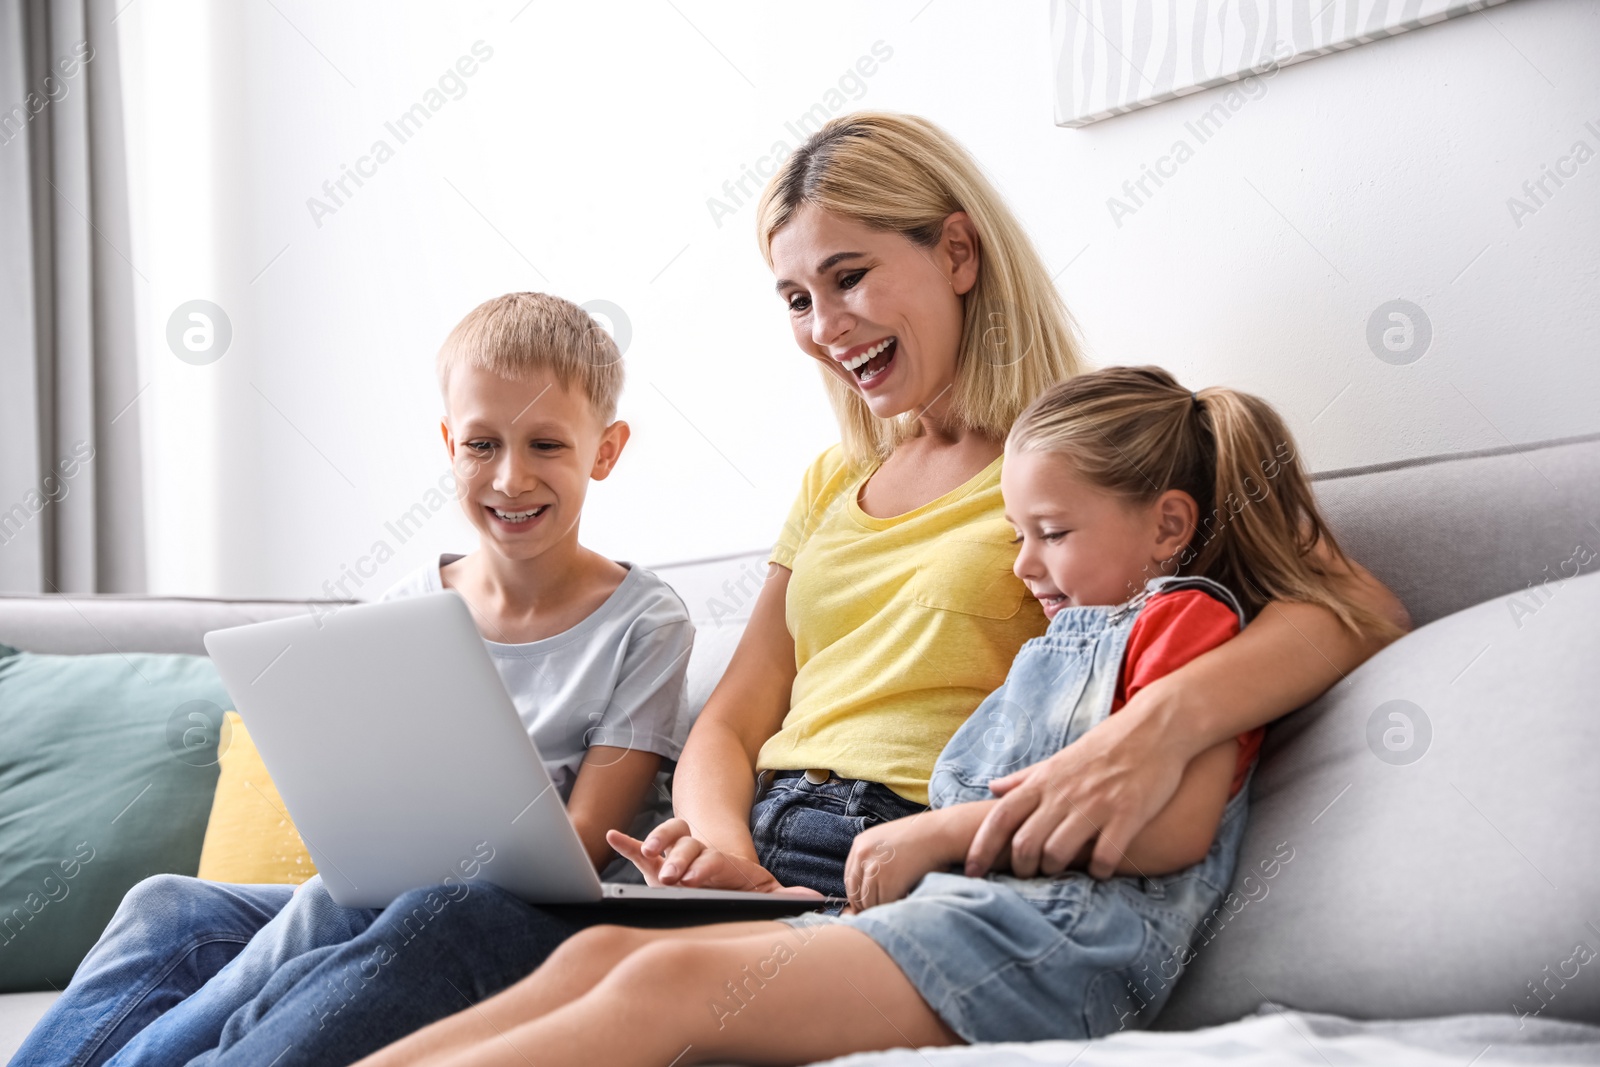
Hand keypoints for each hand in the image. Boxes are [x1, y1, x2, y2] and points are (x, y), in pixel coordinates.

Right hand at [606, 820, 820, 897]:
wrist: (719, 867)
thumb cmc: (739, 885)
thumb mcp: (762, 889)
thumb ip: (784, 895)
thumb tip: (817, 899)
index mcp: (720, 862)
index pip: (713, 860)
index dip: (706, 867)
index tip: (697, 877)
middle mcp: (697, 852)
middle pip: (688, 847)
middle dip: (680, 859)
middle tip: (673, 875)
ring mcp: (674, 854)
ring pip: (667, 838)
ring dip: (657, 842)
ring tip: (648, 853)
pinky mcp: (655, 860)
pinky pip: (639, 848)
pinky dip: (626, 842)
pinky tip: (613, 836)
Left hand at [843, 815, 956, 913]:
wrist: (938, 833)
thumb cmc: (919, 838)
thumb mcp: (887, 841)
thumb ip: (873, 859)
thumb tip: (868, 887)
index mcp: (860, 844)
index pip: (850, 878)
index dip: (857, 895)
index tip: (864, 905)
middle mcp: (862, 855)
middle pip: (855, 892)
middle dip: (865, 906)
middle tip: (877, 914)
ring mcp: (873, 868)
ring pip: (868, 902)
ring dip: (881, 907)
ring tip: (895, 904)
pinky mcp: (887, 881)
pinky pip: (884, 904)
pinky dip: (892, 907)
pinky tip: (904, 899)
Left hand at [966, 696, 1186, 879]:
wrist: (1154, 728)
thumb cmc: (1104, 746)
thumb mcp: (1059, 759)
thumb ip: (1025, 778)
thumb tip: (992, 787)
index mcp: (1044, 781)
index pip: (1000, 818)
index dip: (981, 848)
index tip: (971, 872)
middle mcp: (1064, 794)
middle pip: (1025, 843)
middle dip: (1021, 868)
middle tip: (1029, 876)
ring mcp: (1096, 805)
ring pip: (1058, 853)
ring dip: (1056, 870)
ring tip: (1064, 870)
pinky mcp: (1128, 814)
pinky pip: (1104, 857)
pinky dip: (1098, 871)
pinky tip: (1101, 869)